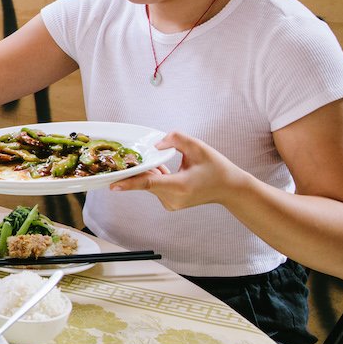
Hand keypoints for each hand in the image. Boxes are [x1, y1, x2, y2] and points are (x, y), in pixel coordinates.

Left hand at [108, 131, 247, 209]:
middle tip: (125, 159)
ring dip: (149, 172)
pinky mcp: (171, 204)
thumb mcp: (198, 147)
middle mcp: (173, 198)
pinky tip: (162, 169)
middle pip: (147, 182)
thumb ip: (175, 139)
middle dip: (137, 170)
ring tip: (155, 161)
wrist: (230, 189)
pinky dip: (155, 178)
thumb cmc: (216, 167)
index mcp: (180, 185)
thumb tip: (156, 144)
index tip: (112, 185)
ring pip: (150, 185)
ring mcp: (171, 204)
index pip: (149, 184)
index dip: (129, 183)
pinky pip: (156, 188)